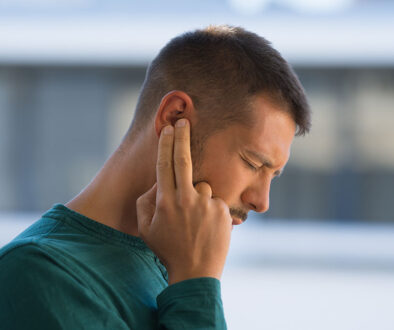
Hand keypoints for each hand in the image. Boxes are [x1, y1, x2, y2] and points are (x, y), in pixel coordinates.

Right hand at [136, 119, 232, 284]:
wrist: (195, 271)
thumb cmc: (167, 249)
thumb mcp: (145, 228)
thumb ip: (146, 202)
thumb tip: (158, 182)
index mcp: (166, 201)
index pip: (164, 165)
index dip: (166, 144)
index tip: (168, 129)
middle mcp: (186, 198)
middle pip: (184, 160)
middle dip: (183, 137)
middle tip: (184, 121)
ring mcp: (206, 204)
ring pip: (202, 186)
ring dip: (198, 196)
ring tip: (196, 221)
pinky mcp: (222, 210)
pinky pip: (214, 201)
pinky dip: (210, 209)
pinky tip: (207, 227)